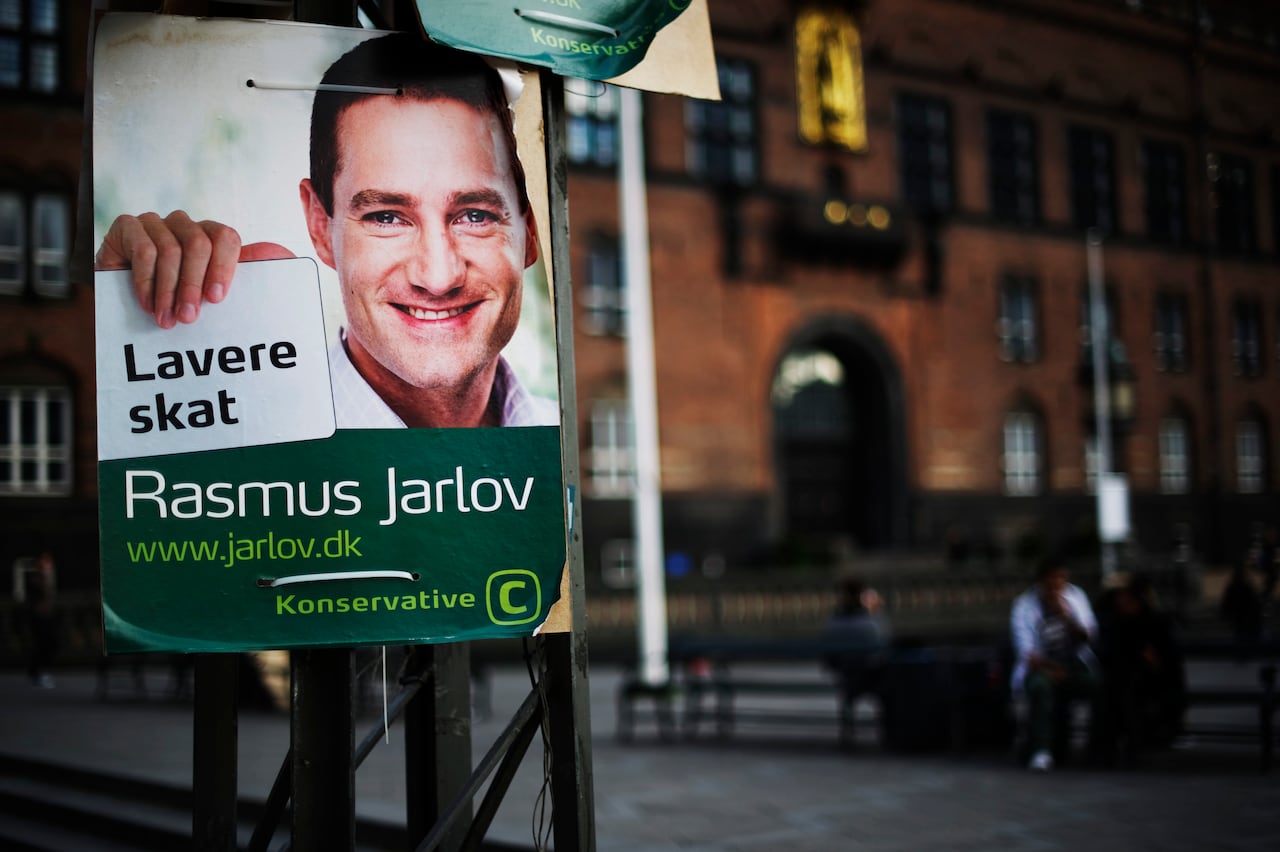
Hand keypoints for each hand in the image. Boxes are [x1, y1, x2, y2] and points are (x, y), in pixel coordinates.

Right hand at [96, 210, 292, 327]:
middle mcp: (184, 225)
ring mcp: (155, 223)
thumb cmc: (177, 301)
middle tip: (188, 318)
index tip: (216, 300)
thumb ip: (244, 278)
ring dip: (169, 291)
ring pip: (170, 249)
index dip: (223, 267)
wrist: (125, 303)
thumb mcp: (210, 295)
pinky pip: (143, 250)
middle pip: (198, 244)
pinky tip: (148, 304)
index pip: (225, 237)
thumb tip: (282, 254)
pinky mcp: (127, 226)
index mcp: (210, 236)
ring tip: (167, 320)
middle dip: (193, 285)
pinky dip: (147, 282)